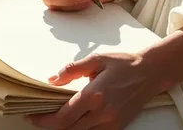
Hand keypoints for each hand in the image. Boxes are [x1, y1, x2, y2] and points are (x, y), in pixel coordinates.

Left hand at [26, 51, 160, 128]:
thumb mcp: (97, 59)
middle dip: (51, 125)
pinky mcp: (117, 128)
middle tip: (41, 116)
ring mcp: (110, 123)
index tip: (32, 116)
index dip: (44, 121)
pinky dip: (81, 129)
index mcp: (94, 95)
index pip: (62, 118)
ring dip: (66, 128)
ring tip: (57, 116)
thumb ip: (73, 70)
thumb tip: (52, 79)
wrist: (150, 72)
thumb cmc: (123, 63)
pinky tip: (76, 120)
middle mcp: (102, 113)